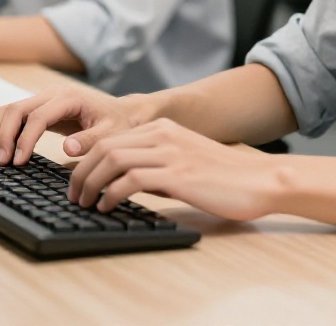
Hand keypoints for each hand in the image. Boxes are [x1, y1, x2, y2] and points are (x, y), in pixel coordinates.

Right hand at [0, 85, 140, 166]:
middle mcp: (52, 94)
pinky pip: (15, 115)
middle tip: (0, 162)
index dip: (24, 140)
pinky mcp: (40, 107)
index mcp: (68, 98)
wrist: (122, 112)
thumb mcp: (110, 134)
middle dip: (4, 135)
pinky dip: (3, 130)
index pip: (36, 117)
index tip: (18, 161)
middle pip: (16, 109)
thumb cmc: (117, 123)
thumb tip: (67, 148)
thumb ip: (89, 140)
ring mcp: (44, 98)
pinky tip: (1, 148)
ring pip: (10, 110)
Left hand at [66, 118, 281, 221]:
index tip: (76, 181)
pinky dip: (111, 194)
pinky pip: (131, 180)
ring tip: (84, 203)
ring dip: (91, 184)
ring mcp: (170, 153)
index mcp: (163, 129)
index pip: (110, 139)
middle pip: (104, 147)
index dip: (85, 160)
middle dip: (80, 173)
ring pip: (112, 160)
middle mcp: (163, 135)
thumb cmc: (226, 179)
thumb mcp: (184, 163)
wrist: (261, 180)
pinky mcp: (178, 175)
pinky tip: (107, 207)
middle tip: (73, 196)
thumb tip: (122, 186)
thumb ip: (155, 168)